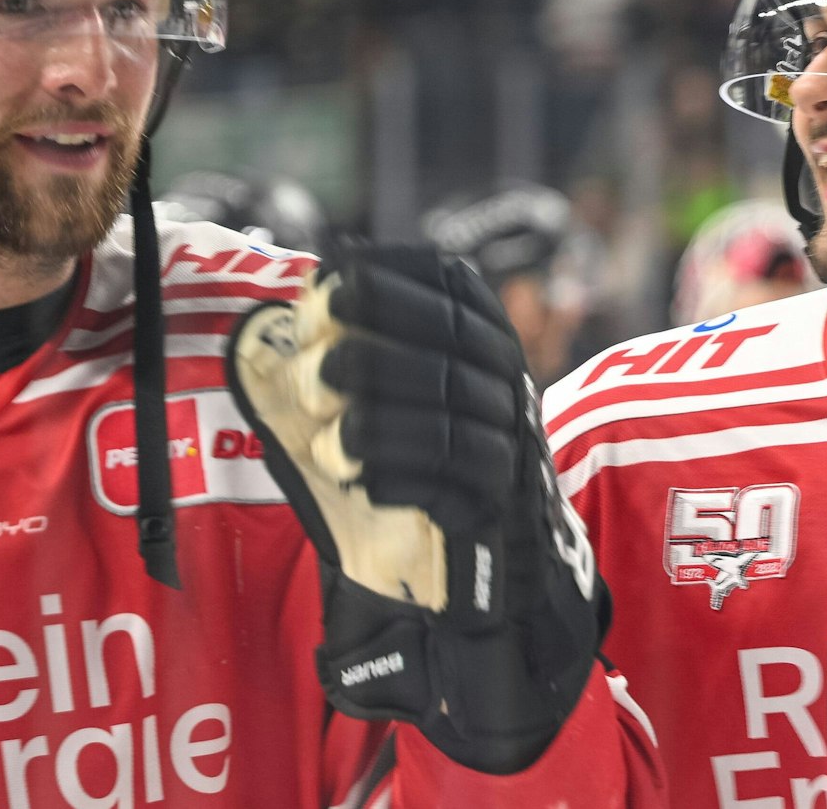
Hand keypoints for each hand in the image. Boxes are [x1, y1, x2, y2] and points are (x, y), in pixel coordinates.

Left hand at [227, 244, 601, 773]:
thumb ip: (358, 336)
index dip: (393, 281)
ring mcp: (509, 440)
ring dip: (383, 420)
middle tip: (317, 360)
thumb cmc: (412, 457)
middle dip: (379, 347)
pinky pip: (455, 484)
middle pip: (454, 345)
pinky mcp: (498, 503)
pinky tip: (360, 478)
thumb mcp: (390, 386)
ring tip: (331, 435)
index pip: (454, 285)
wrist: (476, 555)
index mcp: (484, 333)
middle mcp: (506, 379)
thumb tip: (316, 271)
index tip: (329, 284)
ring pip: (452, 416)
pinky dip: (401, 478)